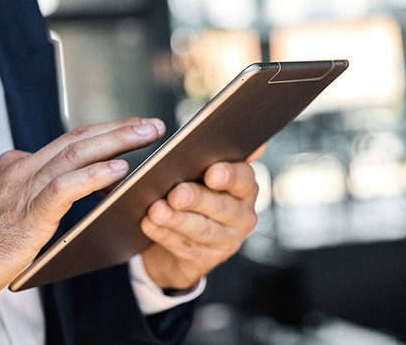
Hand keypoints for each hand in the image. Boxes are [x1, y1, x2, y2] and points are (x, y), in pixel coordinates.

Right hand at [0, 117, 165, 310]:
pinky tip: (119, 170)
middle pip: (78, 138)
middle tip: (153, 124)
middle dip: (119, 128)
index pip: (69, 142)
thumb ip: (38, 195)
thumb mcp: (9, 208)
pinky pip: (65, 187)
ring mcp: (22, 189)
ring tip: (147, 136)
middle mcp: (21, 169)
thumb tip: (80, 189)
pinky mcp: (26, 215)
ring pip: (76, 153)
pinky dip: (94, 175)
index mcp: (17, 166)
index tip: (133, 128)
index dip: (104, 133)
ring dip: (117, 142)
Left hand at [140, 146, 263, 290]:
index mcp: (245, 189)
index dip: (228, 176)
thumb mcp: (207, 177)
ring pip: (201, 229)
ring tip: (156, 210)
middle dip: (197, 199)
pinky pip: (183, 247)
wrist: (185, 244)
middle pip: (221, 206)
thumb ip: (221, 156)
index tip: (211, 173)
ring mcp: (226, 242)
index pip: (243, 178)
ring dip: (177, 219)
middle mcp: (242, 216)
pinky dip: (164, 234)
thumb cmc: (196, 198)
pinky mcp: (205, 261)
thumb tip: (256, 144)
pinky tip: (149, 224)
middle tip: (176, 193)